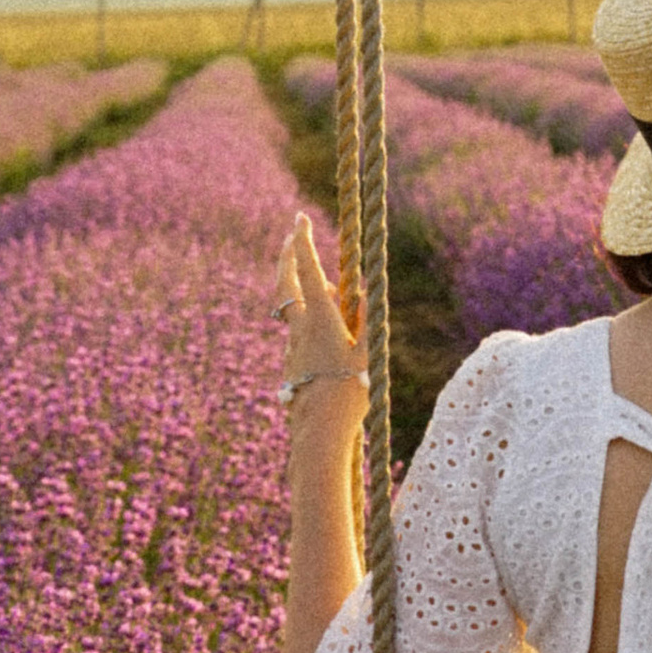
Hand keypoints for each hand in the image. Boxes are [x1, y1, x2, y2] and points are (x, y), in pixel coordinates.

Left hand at [275, 213, 367, 422]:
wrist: (318, 433)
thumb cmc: (349, 394)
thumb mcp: (366, 354)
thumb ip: (364, 320)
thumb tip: (360, 291)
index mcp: (321, 320)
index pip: (310, 272)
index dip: (303, 243)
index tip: (299, 219)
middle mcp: (300, 328)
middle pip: (285, 284)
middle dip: (288, 256)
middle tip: (291, 236)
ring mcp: (292, 346)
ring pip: (296, 310)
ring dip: (310, 294)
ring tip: (339, 297)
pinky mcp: (291, 363)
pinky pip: (301, 334)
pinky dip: (314, 323)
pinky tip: (335, 338)